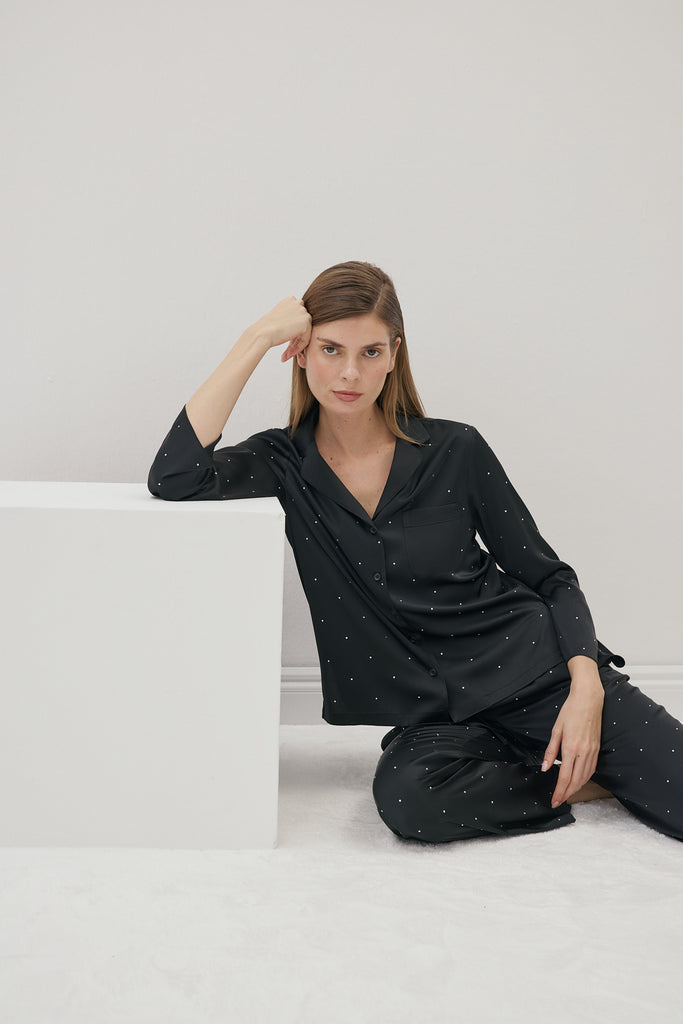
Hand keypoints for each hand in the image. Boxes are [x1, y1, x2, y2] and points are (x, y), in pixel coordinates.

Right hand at [252, 296, 312, 361]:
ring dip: (297, 345)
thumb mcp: (278, 318)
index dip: (293, 332)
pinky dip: (298, 348)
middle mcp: (298, 303)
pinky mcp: (305, 321)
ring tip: (286, 354)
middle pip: (302, 325)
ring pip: (305, 332)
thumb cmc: (265, 328)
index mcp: (290, 300)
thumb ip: (289, 319)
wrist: (262, 332)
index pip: (297, 318)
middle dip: (296, 339)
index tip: (286, 342)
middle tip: (287, 352)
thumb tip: (295, 327)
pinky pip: (306, 339)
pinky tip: (288, 354)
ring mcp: (302, 311)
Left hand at [541, 674, 604, 807]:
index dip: (559, 791)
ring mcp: (592, 751)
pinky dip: (585, 779)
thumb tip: (545, 768)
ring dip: (576, 788)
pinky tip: (578, 781)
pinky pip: (592, 769)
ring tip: (567, 795)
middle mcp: (584, 752)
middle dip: (567, 794)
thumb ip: (550, 751)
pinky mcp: (597, 749)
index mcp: (571, 747)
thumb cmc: (571, 711)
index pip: (565, 776)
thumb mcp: (556, 730)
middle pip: (576, 781)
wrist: (589, 700)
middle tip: (559, 802)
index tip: (554, 801)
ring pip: (585, 777)